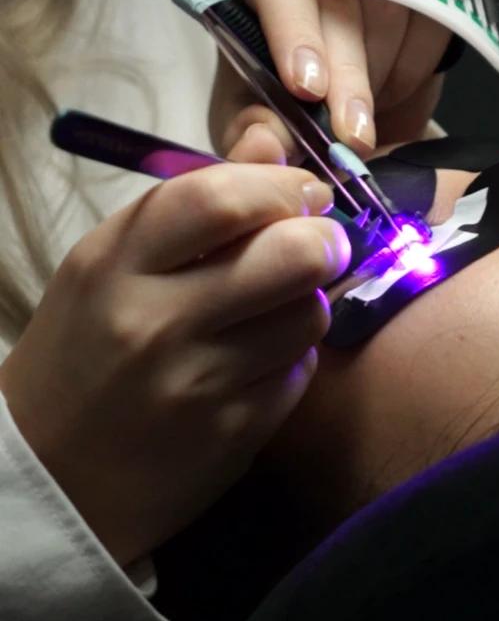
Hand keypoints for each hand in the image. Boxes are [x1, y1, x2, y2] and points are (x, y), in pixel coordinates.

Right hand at [0, 153, 349, 566]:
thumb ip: (194, 201)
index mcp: (116, 264)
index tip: (303, 190)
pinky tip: (261, 358)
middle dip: (324, 238)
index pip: (219, 199)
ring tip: (278, 305)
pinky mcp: (233, 435)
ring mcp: (196, 384)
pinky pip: (300, 371)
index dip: (281, 184)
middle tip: (321, 242)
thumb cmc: (87, 347)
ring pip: (309, 314)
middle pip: (290, 255)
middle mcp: (155, 322)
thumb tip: (271, 144)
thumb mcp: (113, 263)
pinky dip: (294, 355)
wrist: (52, 475)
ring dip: (309, 300)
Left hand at [208, 0, 450, 160]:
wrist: (338, 95)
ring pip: (389, 13)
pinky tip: (387, 91)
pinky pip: (429, 28)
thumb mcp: (253, 114)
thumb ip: (251, 129)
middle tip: (353, 135)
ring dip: (378, 80)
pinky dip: (411, 72)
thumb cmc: (278, 91)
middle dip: (347, 76)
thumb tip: (263, 147)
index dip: (293, 31)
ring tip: (358, 119)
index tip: (307, 89)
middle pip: (339, 1)